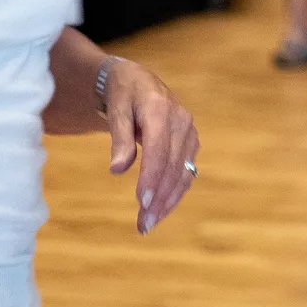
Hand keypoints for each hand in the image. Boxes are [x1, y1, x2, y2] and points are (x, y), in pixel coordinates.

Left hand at [103, 58, 198, 233]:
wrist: (139, 82)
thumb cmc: (123, 94)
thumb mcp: (116, 110)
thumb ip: (119, 138)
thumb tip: (117, 170)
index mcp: (161, 108)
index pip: (158, 149)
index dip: (151, 177)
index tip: (141, 203)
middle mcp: (181, 121)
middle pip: (172, 165)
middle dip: (159, 197)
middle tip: (142, 225)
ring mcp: (189, 133)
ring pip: (182, 173)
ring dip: (167, 201)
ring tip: (149, 224)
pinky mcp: (190, 144)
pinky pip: (185, 172)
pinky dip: (174, 194)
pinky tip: (161, 210)